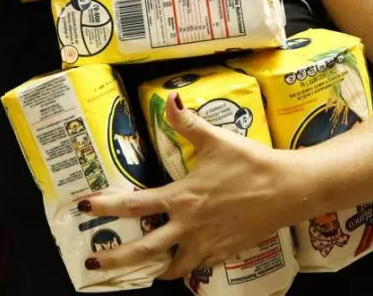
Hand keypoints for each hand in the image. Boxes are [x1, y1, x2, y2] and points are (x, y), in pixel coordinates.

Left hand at [78, 93, 298, 279]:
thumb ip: (188, 122)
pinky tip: (177, 266)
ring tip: (134, 274)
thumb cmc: (251, 163)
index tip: (84, 207)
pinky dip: (183, 269)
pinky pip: (196, 268)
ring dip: (149, 270)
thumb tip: (169, 99)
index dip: (106, 206)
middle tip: (92, 261)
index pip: (135, 205)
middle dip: (115, 257)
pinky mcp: (223, 254)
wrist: (288, 190)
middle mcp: (188, 226)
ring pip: (170, 267)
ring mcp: (206, 245)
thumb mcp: (216, 139)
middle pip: (144, 249)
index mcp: (182, 198)